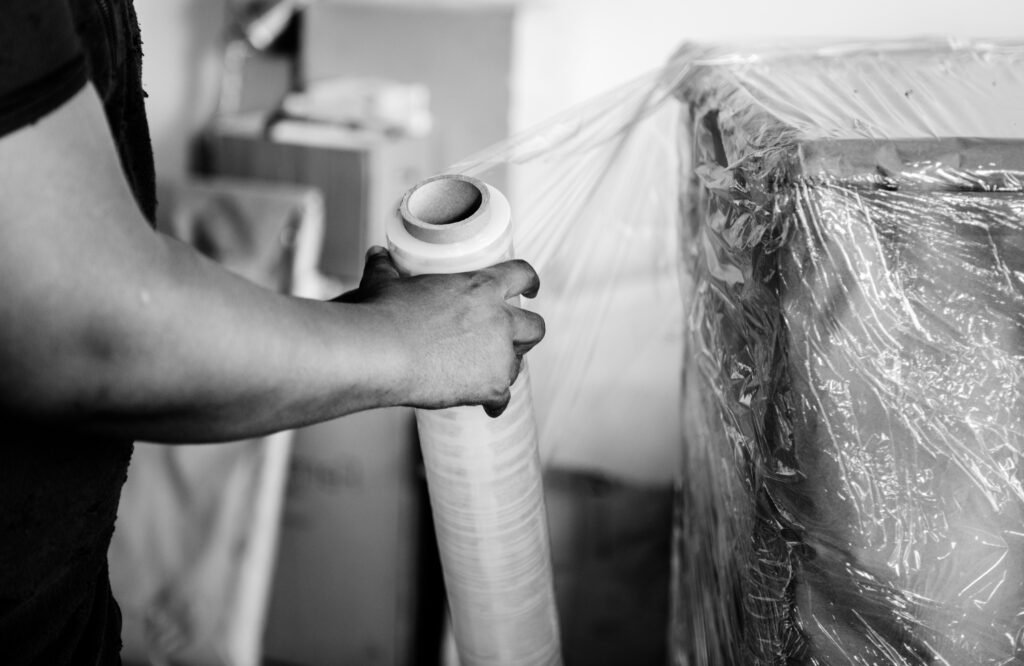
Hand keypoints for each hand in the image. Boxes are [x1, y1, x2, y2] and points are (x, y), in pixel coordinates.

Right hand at [337, 247, 544, 416]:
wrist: (381, 353)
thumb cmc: (383, 315)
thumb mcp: (386, 284)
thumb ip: (386, 268)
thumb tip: (377, 256)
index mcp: (481, 287)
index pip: (521, 275)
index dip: (529, 282)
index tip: (531, 288)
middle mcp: (499, 320)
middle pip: (535, 327)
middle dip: (526, 334)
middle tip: (511, 340)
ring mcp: (499, 355)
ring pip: (518, 364)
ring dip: (506, 367)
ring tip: (485, 373)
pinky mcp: (491, 387)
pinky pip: (503, 398)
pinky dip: (495, 403)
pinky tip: (486, 406)